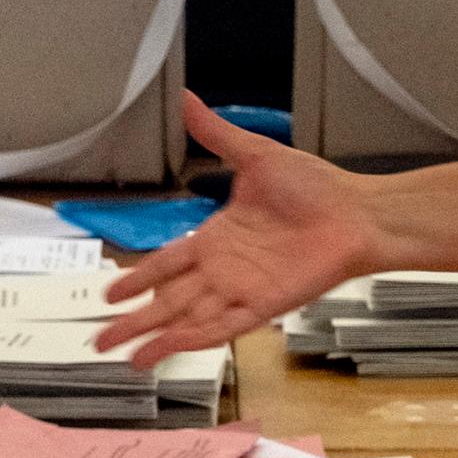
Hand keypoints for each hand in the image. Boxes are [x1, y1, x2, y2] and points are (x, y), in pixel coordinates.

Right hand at [95, 95, 392, 362]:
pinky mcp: (264, 305)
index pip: (166, 263)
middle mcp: (225, 269)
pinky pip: (222, 327)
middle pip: (167, 300)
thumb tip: (187, 100)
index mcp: (218, 237)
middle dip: (133, 320)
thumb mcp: (255, 156)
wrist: (357, 213)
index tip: (110, 293)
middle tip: (100, 338)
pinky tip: (167, 349)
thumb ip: (215, 135)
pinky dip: (194, 338)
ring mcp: (242, 290)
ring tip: (125, 357)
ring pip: (188, 319)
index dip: (137, 279)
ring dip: (156, 337)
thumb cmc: (318, 187)